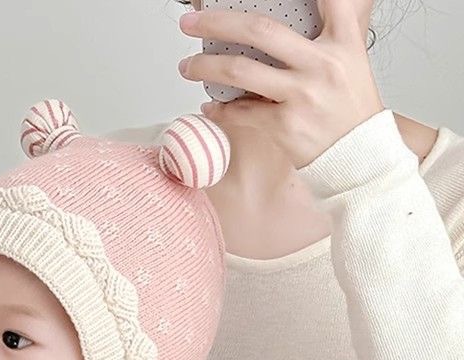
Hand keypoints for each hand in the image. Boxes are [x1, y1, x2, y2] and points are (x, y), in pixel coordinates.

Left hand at [177, 0, 384, 167]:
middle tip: (190, 24)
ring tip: (187, 67)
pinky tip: (209, 106)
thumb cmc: (349, 110)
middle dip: (217, 23)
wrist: (360, 156)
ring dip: (205, 67)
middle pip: (260, 30)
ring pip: (240, 72)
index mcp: (343, 42)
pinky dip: (220, 109)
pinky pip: (241, 112)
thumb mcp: (351, 62)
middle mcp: (322, 64)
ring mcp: (302, 95)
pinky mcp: (285, 126)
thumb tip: (308, 10)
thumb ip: (330, 34)